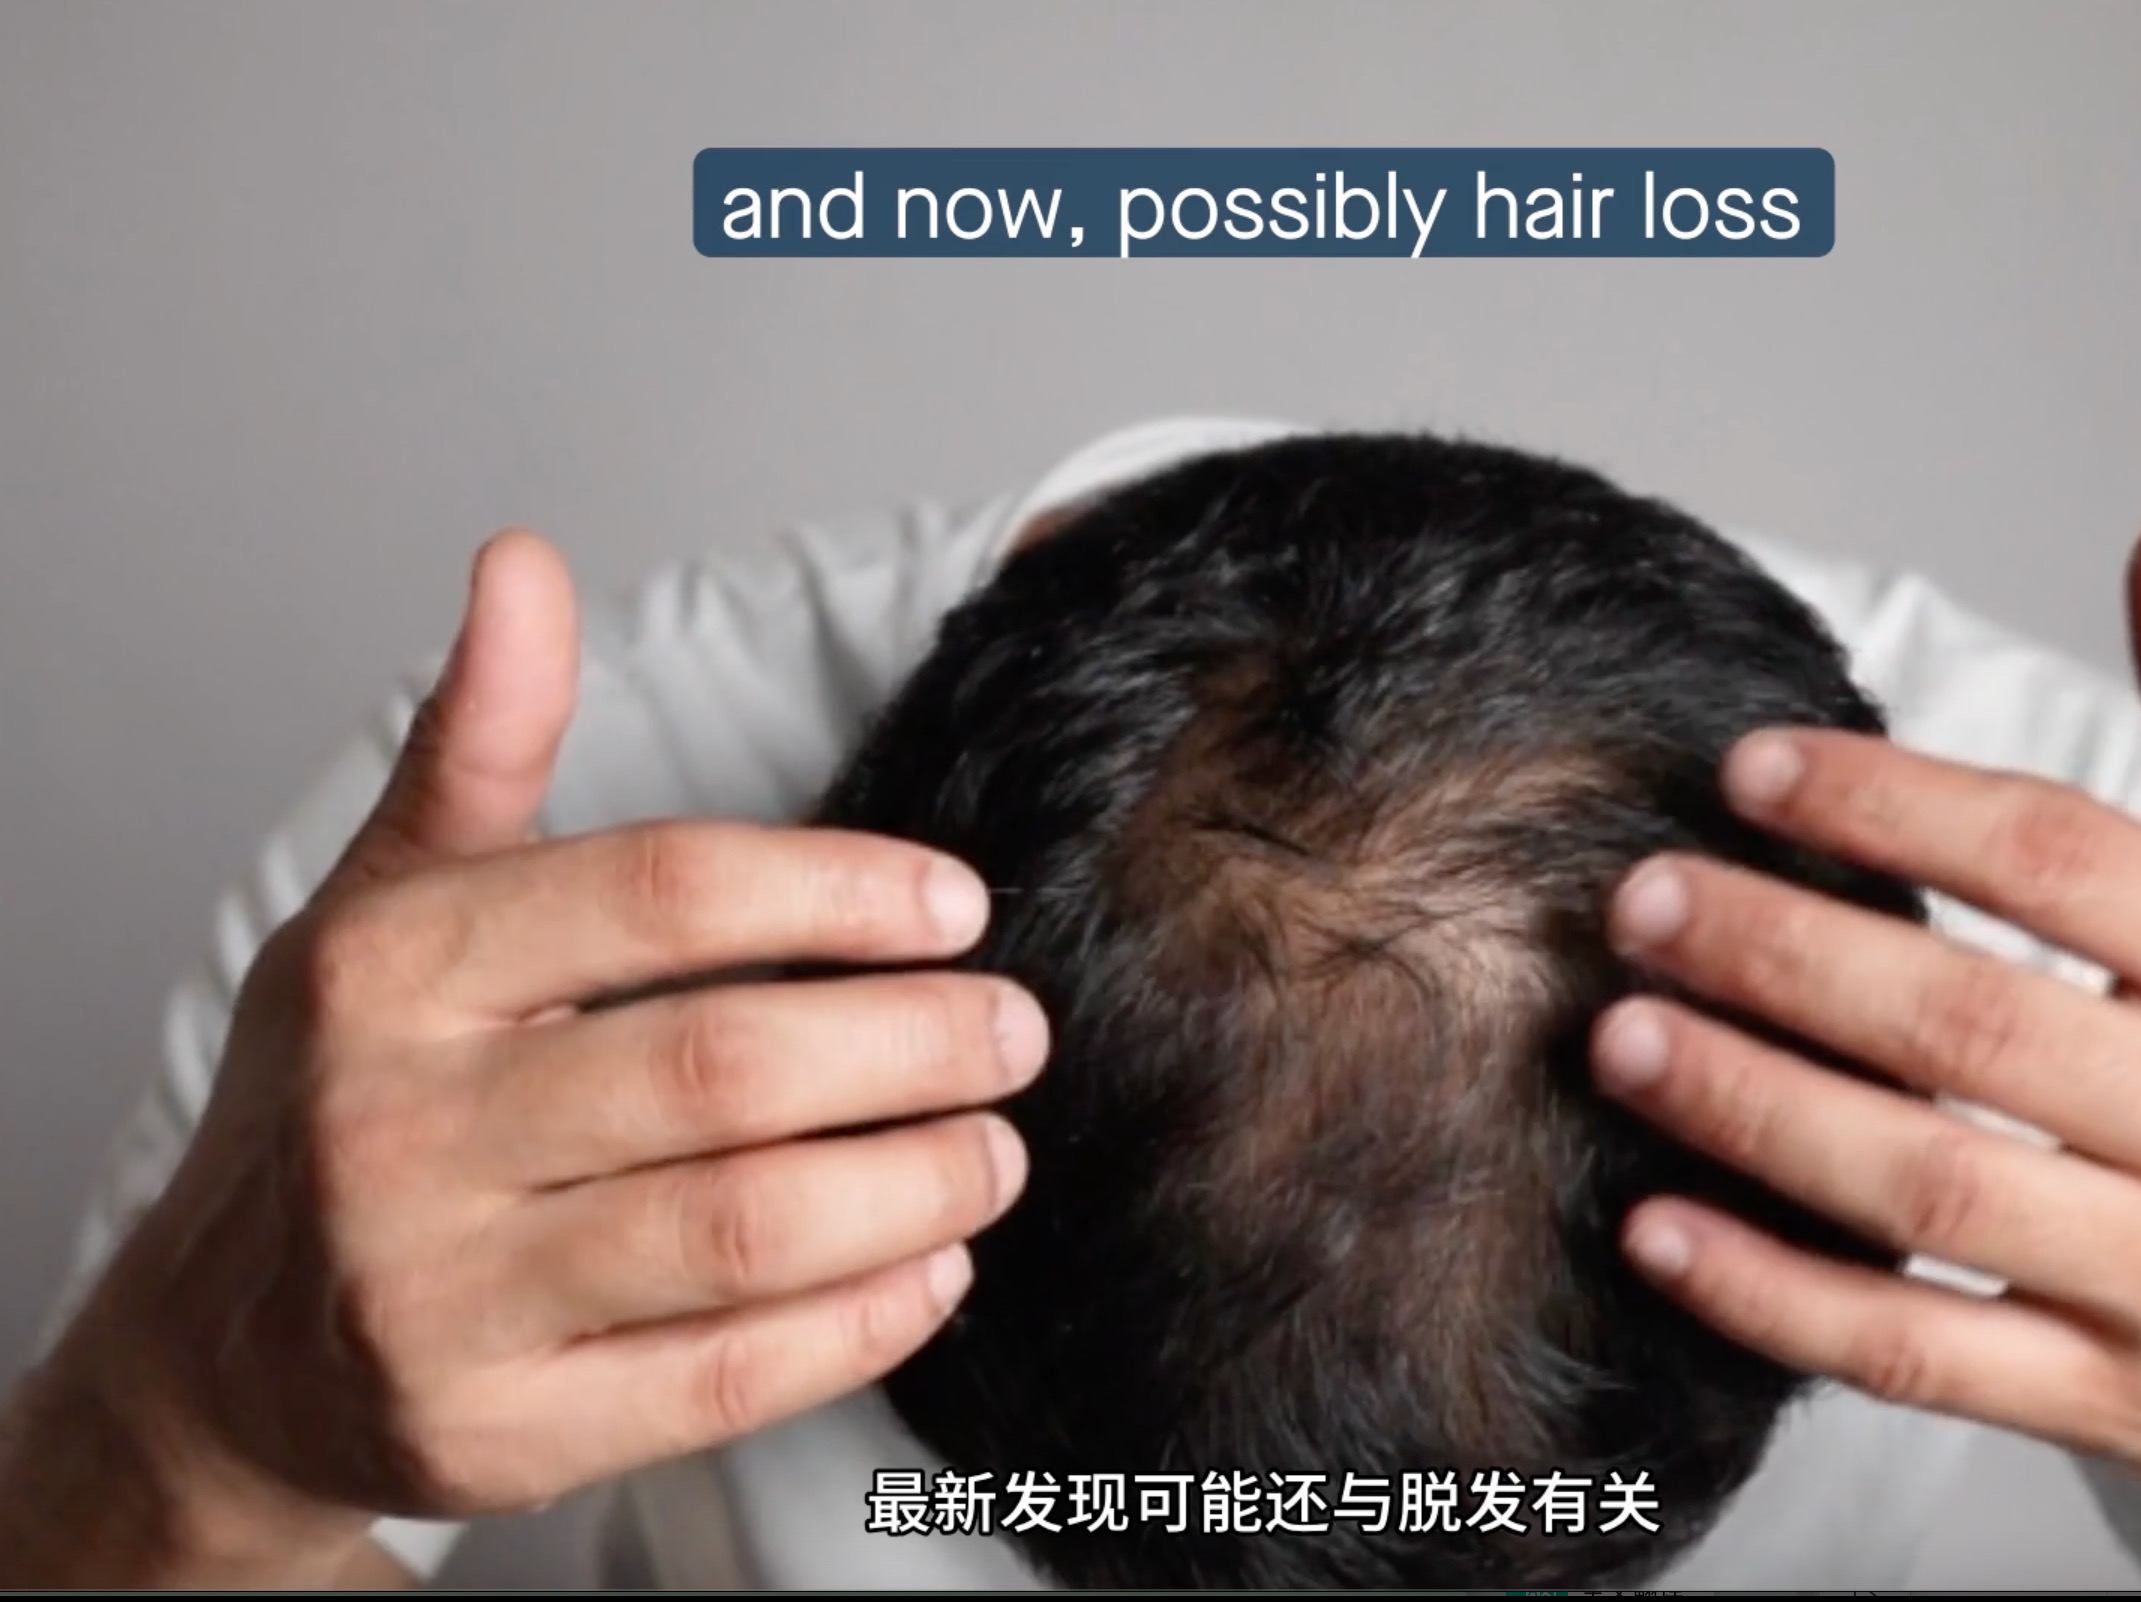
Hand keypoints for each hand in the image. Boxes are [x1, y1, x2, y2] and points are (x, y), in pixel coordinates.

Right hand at [6, 533, 1046, 1582]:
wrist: (224, 1345)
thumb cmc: (347, 1095)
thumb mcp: (389, 904)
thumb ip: (483, 742)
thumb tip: (523, 564)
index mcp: (393, 970)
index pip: (661, 894)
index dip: (839, 890)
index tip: (956, 905)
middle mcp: (401, 1130)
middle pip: (724, 1068)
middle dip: (913, 1045)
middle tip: (1012, 1031)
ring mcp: (444, 1297)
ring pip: (743, 1232)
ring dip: (913, 1187)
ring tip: (994, 1149)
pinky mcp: (499, 1434)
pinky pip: (724, 1378)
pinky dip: (860, 1322)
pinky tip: (933, 1268)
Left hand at [1590, 521, 2140, 1586]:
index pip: (2061, 860)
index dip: (1890, 805)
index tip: (1750, 768)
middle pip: (1969, 1027)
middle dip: (1781, 954)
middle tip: (1643, 903)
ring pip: (1927, 1193)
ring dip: (1753, 1113)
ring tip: (1622, 1040)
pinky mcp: (2102, 1400)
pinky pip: (1914, 1354)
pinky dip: (1775, 1298)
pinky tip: (1660, 1230)